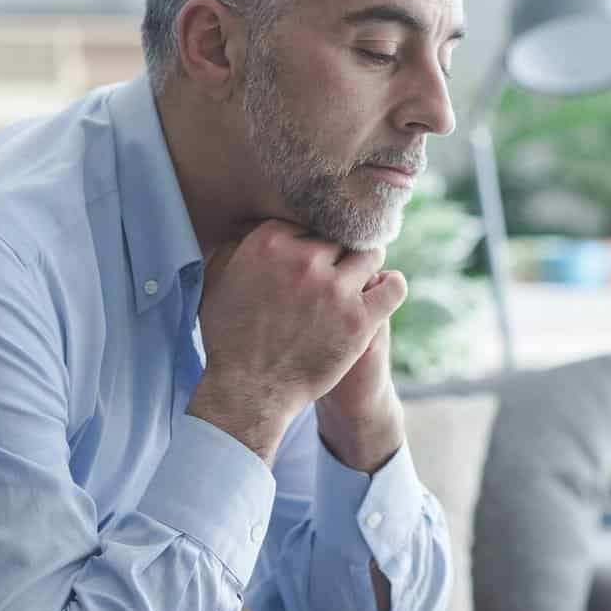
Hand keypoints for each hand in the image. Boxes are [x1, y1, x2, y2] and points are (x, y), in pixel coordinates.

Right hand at [186, 222, 406, 464]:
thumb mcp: (216, 283)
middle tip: (335, 270)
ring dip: (365, 265)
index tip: (314, 253)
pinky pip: (394, 286)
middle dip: (337, 252)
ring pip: (370, 254)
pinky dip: (391, 286)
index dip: (312, 236)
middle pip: (339, 236)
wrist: (249, 390)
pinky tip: (382, 291)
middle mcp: (305, 259)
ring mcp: (335, 289)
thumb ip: (234, 248)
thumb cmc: (228, 338)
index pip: (308, 220)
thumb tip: (248, 228)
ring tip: (359, 279)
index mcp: (270, 242)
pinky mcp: (359, 319)